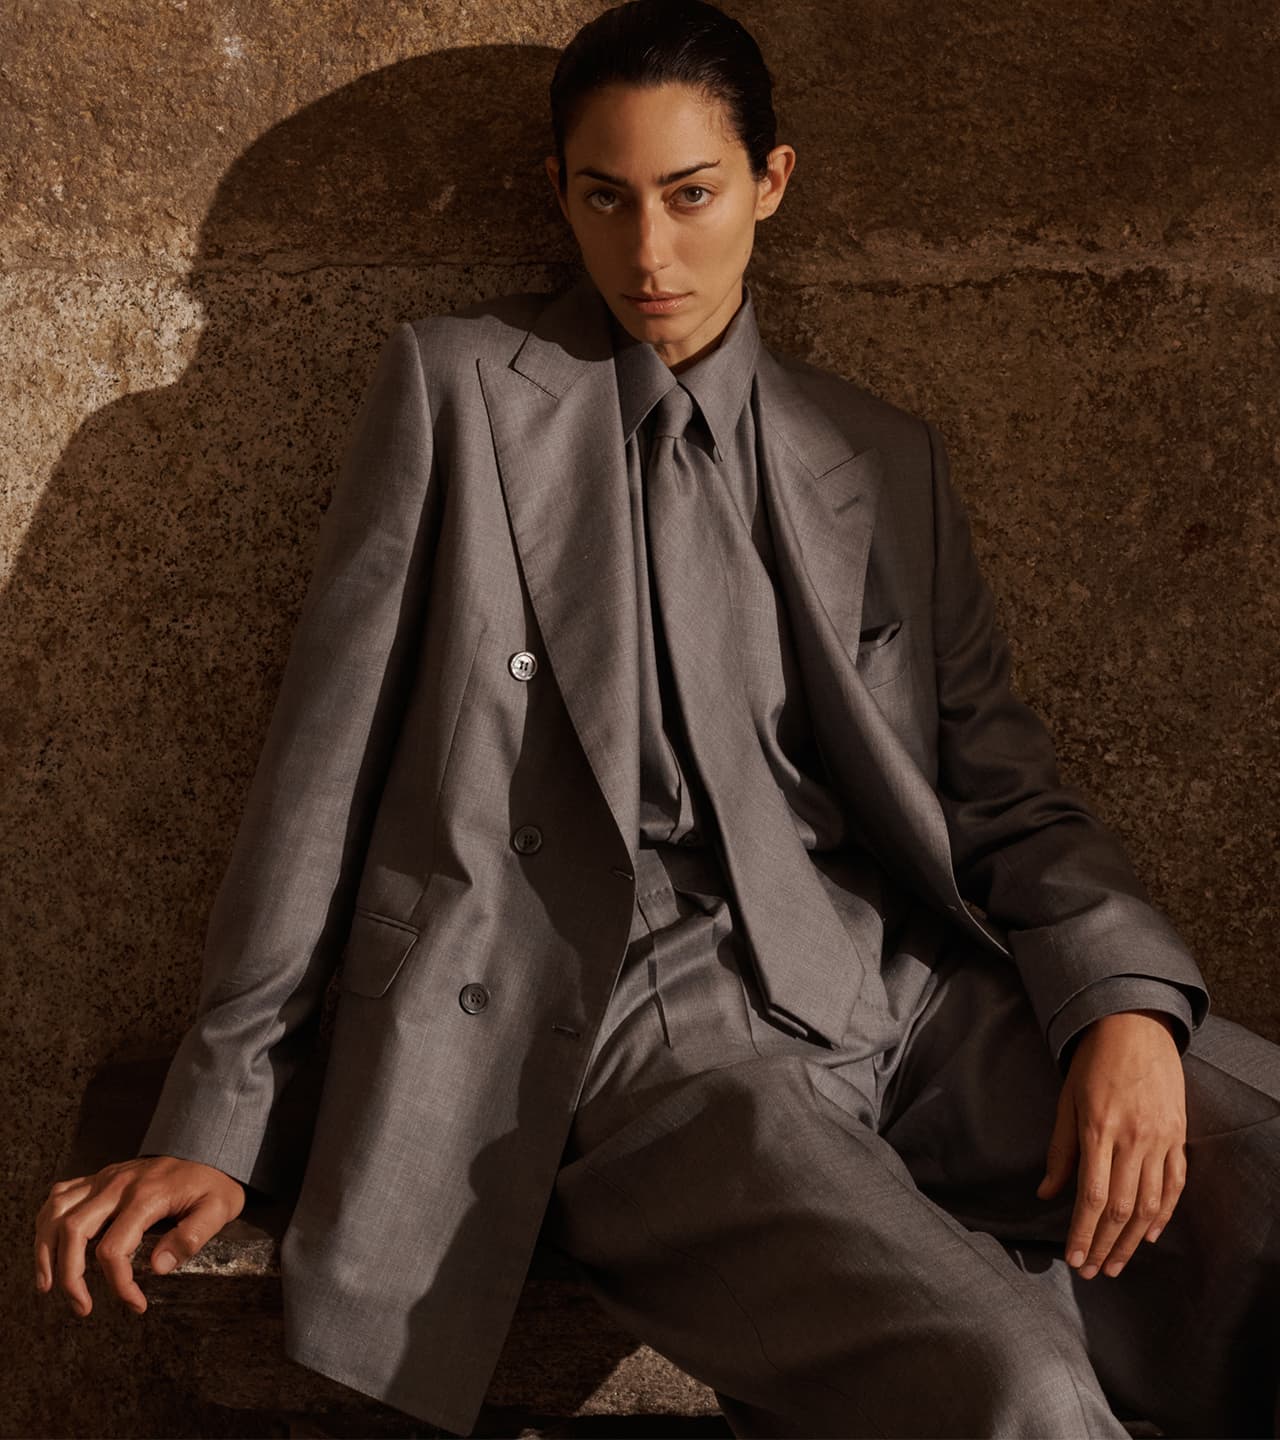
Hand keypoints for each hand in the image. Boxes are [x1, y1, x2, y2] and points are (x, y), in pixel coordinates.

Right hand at [34, 1156, 244, 1316]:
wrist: (210, 1149)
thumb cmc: (213, 1184)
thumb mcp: (219, 1209)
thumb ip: (192, 1237)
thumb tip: (158, 1267)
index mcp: (147, 1196)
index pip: (114, 1249)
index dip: (119, 1284)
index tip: (136, 1305)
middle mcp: (118, 1184)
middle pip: (74, 1231)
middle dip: (70, 1277)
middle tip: (82, 1307)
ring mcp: (106, 1177)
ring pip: (57, 1212)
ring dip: (46, 1251)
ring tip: (49, 1286)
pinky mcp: (100, 1177)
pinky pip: (60, 1195)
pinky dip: (47, 1223)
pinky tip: (49, 1247)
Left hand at [1036, 1009, 1186, 1279]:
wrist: (1135, 1027)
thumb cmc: (1092, 1062)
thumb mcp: (1067, 1100)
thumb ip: (1060, 1150)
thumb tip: (1046, 1193)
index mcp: (1099, 1130)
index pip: (1093, 1197)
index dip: (1083, 1233)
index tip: (1074, 1259)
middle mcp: (1133, 1139)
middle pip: (1121, 1208)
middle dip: (1104, 1244)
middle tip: (1092, 1271)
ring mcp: (1161, 1139)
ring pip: (1150, 1204)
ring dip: (1131, 1240)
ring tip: (1115, 1264)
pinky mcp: (1178, 1136)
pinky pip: (1175, 1184)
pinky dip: (1163, 1214)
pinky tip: (1148, 1235)